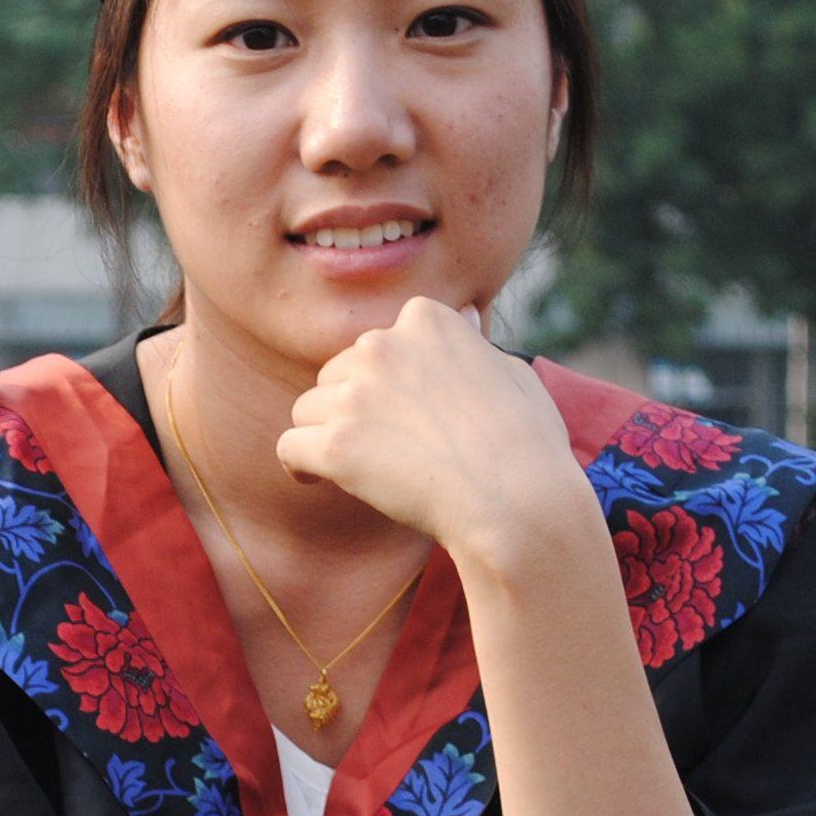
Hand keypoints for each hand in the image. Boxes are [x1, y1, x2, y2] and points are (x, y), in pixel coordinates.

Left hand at [276, 296, 585, 560]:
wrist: (518, 501)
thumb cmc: (527, 445)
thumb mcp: (511, 372)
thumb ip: (473, 344)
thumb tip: (464, 314)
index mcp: (425, 319)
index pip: (377, 345)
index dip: (386, 383)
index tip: (407, 415)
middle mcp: (382, 345)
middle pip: (336, 374)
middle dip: (353, 408)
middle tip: (390, 450)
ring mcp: (355, 395)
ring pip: (308, 410)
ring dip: (328, 436)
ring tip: (366, 470)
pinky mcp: (336, 445)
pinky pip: (289, 448)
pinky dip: (299, 465)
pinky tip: (315, 479)